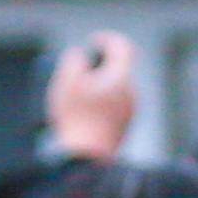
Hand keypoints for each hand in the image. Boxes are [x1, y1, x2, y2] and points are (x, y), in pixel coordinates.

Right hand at [44, 30, 143, 164]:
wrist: (88, 157)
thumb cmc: (76, 117)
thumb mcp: (67, 81)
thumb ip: (74, 60)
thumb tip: (79, 55)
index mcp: (121, 77)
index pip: (122, 47)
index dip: (107, 39)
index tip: (92, 41)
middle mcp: (131, 92)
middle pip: (117, 69)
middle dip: (97, 66)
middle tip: (77, 71)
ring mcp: (130, 110)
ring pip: (114, 89)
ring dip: (96, 85)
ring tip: (74, 95)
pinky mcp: (125, 126)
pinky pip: (113, 106)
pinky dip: (99, 102)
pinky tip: (81, 113)